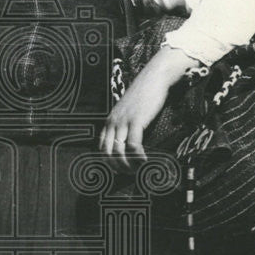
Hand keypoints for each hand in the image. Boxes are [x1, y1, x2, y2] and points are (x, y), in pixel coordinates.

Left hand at [100, 46, 198, 168]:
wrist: (153, 79)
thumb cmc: (144, 95)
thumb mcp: (128, 111)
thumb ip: (124, 124)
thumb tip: (128, 142)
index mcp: (109, 121)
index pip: (101, 148)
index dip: (109, 162)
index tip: (118, 171)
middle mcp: (113, 122)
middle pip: (108, 153)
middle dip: (117, 168)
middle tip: (129, 175)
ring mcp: (123, 122)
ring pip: (120, 152)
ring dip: (129, 165)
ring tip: (138, 171)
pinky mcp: (136, 121)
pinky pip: (134, 146)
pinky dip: (139, 157)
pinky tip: (145, 161)